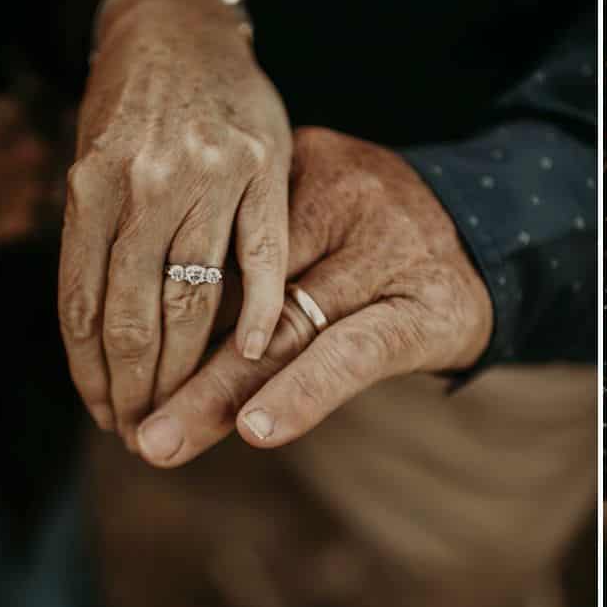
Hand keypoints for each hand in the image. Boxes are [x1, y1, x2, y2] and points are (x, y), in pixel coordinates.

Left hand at [59, 0, 291, 441]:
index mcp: (91, 185)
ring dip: (188, 367)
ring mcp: (208, 172)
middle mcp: (145, 181)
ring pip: (195, 294)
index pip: (84, 306)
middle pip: (135, 312)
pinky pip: (261, 252)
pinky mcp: (262, 164)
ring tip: (188, 411)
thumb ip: (95, 239)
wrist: (178, 28)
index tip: (103, 414)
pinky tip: (253, 354)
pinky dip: (258, 308)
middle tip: (143, 432)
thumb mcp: (89, 163)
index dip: (92, 373)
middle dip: (137, 385)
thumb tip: (94, 337)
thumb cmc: (127, 104)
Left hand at [134, 128, 493, 467]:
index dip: (165, 303)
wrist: (494, 233)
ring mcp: (389, 251)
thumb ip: (250, 238)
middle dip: (179, 362)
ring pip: (287, 330)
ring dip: (219, 394)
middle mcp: (347, 200)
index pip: (222, 242)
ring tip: (161, 440)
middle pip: (246, 291)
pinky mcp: (426, 309)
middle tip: (123, 418)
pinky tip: (259, 428)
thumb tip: (143, 303)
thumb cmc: (377, 231)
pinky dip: (305, 393)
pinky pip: (356, 353)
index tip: (112, 357)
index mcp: (307, 166)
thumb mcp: (315, 202)